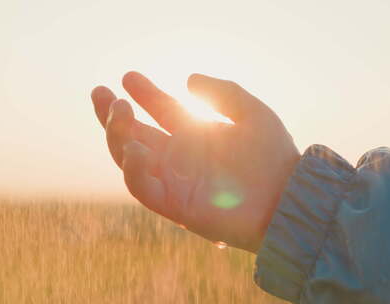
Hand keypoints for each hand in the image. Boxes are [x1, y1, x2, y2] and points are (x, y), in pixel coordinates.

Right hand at [91, 72, 299, 252]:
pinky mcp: (176, 205)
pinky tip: (135, 148)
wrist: (289, 198)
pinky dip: (132, 170)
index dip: (144, 93)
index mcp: (196, 135)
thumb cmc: (275, 157)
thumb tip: (188, 79)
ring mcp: (175, 181)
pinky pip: (142, 189)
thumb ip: (223, 93)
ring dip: (118, 136)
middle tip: (100, 92)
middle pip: (135, 134)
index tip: (129, 76)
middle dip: (113, 115)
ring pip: (130, 159)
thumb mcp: (252, 112)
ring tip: (119, 110)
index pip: (161, 111)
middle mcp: (181, 157)